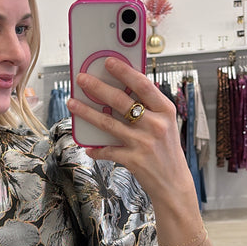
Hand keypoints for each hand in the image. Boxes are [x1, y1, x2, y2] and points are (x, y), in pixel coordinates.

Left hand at [68, 56, 192, 206]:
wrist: (174, 184)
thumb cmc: (167, 152)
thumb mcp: (166, 125)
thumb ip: (149, 109)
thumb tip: (121, 92)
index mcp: (165, 111)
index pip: (143, 84)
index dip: (124, 71)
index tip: (108, 62)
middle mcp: (155, 125)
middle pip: (120, 100)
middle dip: (97, 87)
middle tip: (82, 79)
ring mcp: (143, 142)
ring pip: (107, 122)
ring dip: (86, 112)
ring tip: (72, 103)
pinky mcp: (133, 159)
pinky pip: (107, 150)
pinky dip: (96, 149)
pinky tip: (88, 146)